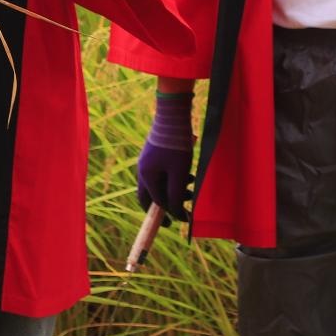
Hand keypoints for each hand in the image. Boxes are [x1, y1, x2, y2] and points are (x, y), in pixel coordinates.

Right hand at [136, 90, 195, 223]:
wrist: (173, 116)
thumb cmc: (176, 146)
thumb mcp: (179, 174)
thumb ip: (175, 195)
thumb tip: (175, 214)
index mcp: (146, 177)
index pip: (156, 203)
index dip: (171, 213)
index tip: (183, 220)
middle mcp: (143, 171)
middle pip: (152, 196)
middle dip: (168, 205)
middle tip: (181, 212)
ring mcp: (148, 161)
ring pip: (160, 183)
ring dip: (176, 189)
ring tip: (192, 189)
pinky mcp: (156, 153)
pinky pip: (164, 173)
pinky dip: (175, 178)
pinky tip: (188, 174)